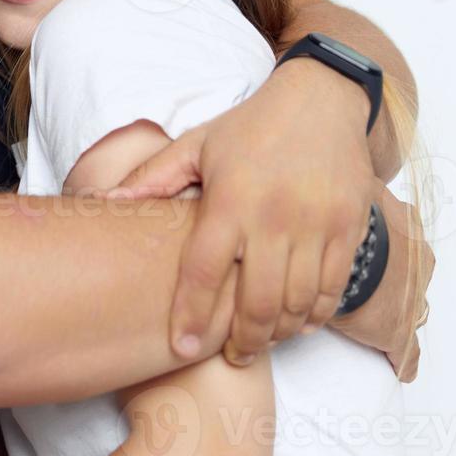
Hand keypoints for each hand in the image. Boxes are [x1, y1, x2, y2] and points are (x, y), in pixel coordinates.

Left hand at [106, 58, 378, 365]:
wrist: (321, 100)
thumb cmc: (252, 127)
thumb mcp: (197, 144)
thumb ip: (153, 177)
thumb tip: (106, 201)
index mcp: (230, 199)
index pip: (204, 271)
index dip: (190, 315)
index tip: (180, 347)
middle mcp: (274, 217)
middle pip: (257, 302)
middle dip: (242, 341)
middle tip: (231, 355)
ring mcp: (317, 225)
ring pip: (298, 303)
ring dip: (279, 333)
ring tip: (261, 341)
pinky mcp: (350, 227)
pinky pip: (333, 287)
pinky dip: (316, 313)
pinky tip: (300, 321)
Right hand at [331, 185, 434, 381]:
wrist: (351, 259)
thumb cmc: (349, 220)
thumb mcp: (350, 188)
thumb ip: (347, 180)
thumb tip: (339, 151)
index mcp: (408, 229)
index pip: (403, 238)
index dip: (387, 246)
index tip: (372, 248)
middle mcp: (417, 264)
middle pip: (411, 275)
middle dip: (394, 281)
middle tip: (371, 285)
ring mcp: (411, 300)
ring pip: (411, 310)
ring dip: (395, 314)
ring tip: (373, 319)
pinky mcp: (399, 334)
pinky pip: (408, 352)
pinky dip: (405, 359)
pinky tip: (403, 366)